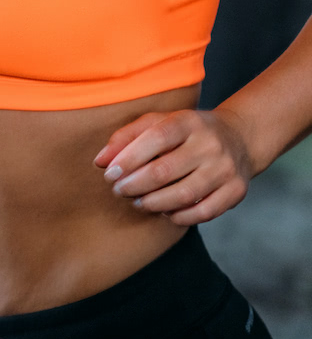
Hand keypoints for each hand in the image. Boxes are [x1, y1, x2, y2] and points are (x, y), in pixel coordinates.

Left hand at [94, 108, 251, 225]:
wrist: (238, 138)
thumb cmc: (186, 131)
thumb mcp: (158, 122)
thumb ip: (127, 137)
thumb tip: (100, 161)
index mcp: (187, 122)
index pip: (155, 139)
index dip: (129, 158)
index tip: (110, 173)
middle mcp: (209, 144)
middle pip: (165, 171)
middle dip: (135, 185)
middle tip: (119, 190)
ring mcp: (226, 169)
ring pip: (183, 195)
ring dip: (154, 203)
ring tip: (137, 202)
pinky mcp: (236, 191)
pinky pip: (204, 212)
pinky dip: (180, 216)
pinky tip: (164, 212)